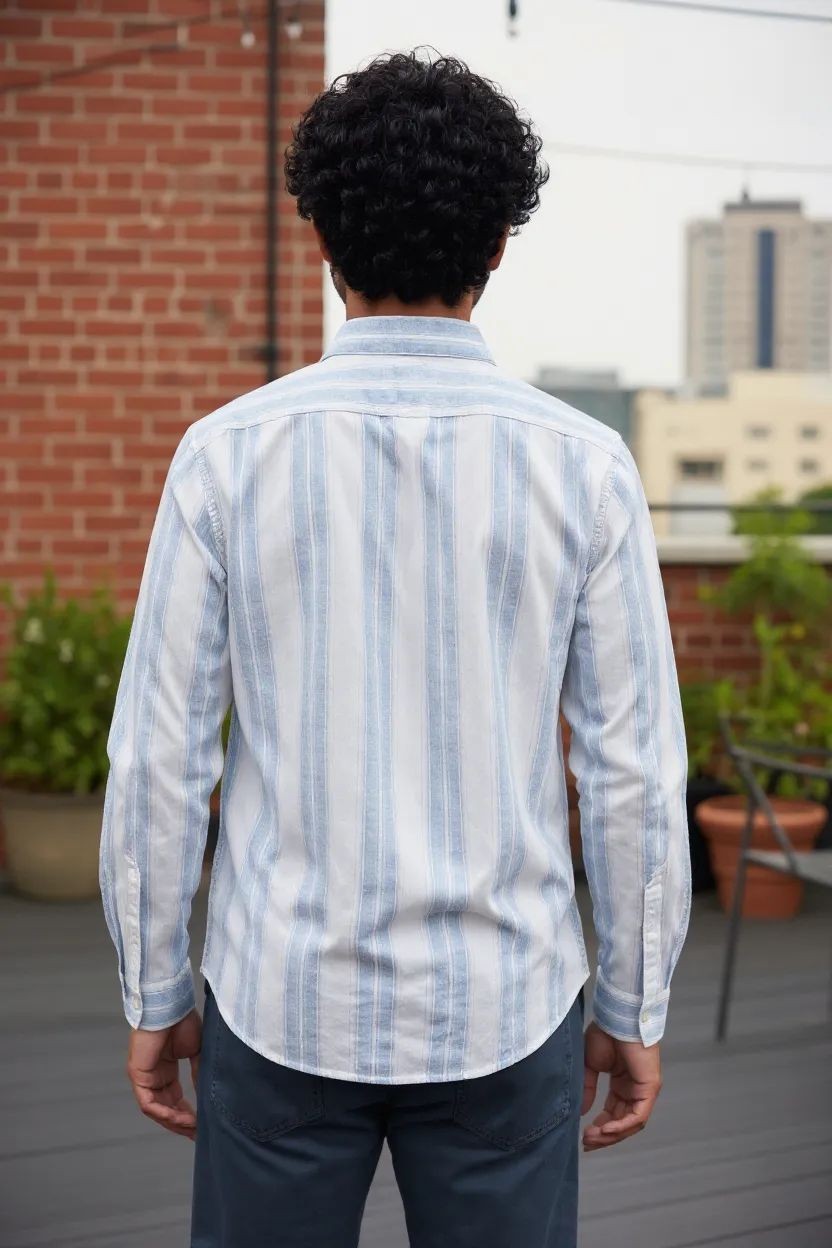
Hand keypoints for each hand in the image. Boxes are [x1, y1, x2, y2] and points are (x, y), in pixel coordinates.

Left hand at [126, 1009, 201, 1140]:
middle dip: (181, 1123)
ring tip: (191, 1127)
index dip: (188, 1114)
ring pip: (156, 1109)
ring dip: (174, 1121)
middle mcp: (153, 1076)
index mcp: (166, 1070)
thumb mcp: (197, 1052)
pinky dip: (163, 1113)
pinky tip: (178, 1117)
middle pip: (165, 1108)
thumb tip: (207, 1096)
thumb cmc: (183, 1021)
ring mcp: (143, 1077)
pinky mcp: (137, 1075)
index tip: (201, 1125)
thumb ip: (199, 1073)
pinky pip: (148, 1103)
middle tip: (197, 1134)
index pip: (175, 1100)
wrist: (171, 1006)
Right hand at [581, 1020, 661, 1151]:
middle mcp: (634, 1090)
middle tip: (587, 1143)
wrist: (617, 1019)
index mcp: (622, 1085)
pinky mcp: (650, 1089)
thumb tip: (582, 1111)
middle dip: (604, 1135)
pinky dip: (621, 1126)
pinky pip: (638, 1116)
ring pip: (630, 1123)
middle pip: (622, 1123)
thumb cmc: (605, 1034)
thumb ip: (588, 1088)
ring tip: (592, 1138)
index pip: (613, 1114)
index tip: (584, 1136)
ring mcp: (644, 1091)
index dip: (600, 1127)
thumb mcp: (590, 1065)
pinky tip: (606, 1129)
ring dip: (611, 1134)